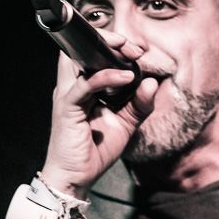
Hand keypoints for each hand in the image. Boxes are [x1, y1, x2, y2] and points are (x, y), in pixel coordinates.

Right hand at [39, 33, 157, 197]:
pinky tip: (125, 77)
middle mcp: (72, 86)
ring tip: (129, 54)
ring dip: (105, 51)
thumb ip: (140, 103)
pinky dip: (105, 78)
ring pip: (78, 60)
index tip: (136, 51)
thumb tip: (152, 82)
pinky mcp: (66, 108)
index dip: (111, 45)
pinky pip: (84, 86)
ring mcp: (68, 95)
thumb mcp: (126, 124)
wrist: (76, 177)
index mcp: (84, 86)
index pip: (90, 54)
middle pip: (81, 49)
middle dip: (108, 41)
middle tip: (133, 48)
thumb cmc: (96, 149)